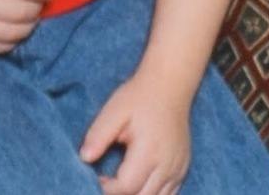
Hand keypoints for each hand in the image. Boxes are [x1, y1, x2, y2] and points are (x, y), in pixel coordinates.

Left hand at [81, 70, 193, 194]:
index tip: (98, 176)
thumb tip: (85, 158)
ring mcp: (178, 167)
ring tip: (122, 183)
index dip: (107, 188)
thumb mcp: (115, 111)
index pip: (126, 187)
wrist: (171, 85)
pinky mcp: (183, 167)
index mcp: (150, 151)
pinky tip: (139, 183)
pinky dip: (152, 194)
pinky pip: (169, 194)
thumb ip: (98, 135)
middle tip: (108, 183)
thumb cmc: (140, 97)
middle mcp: (168, 164)